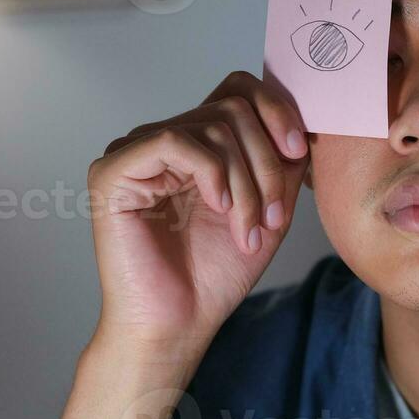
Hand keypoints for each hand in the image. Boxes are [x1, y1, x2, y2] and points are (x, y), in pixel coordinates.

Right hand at [89, 70, 308, 353]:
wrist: (176, 327)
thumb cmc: (213, 277)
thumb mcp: (268, 207)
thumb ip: (282, 159)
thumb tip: (306, 115)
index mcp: (195, 145)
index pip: (237, 90)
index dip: (275, 110)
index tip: (299, 152)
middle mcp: (161, 140)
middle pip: (232, 109)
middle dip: (266, 163)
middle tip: (272, 218)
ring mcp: (133, 153)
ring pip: (211, 127)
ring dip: (245, 183)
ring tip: (248, 231)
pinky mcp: (112, 171)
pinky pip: (174, 140)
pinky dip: (210, 172)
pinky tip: (216, 207)